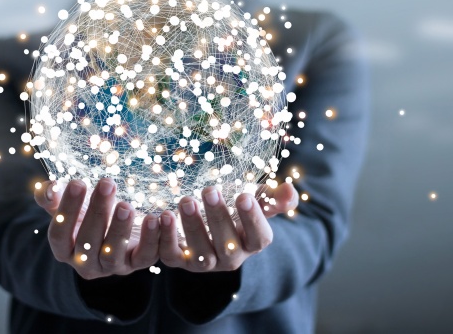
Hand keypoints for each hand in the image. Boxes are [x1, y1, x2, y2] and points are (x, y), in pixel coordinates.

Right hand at [34, 177, 160, 279]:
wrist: (117, 230)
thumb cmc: (87, 215)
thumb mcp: (70, 206)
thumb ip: (53, 197)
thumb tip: (47, 187)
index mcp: (64, 250)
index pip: (59, 235)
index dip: (66, 210)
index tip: (77, 182)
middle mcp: (85, 264)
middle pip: (88, 242)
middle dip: (97, 212)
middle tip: (106, 184)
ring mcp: (111, 267)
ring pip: (113, 254)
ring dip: (120, 230)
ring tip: (126, 206)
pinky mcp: (137, 264)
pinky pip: (144, 256)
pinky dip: (150, 239)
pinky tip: (153, 218)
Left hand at [158, 182, 298, 272]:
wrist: (206, 223)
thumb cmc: (235, 209)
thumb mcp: (255, 200)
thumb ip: (273, 198)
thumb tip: (290, 191)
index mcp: (252, 243)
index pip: (259, 238)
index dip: (253, 220)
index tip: (245, 196)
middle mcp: (230, 258)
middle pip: (228, 246)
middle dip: (218, 218)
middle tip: (210, 190)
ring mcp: (204, 263)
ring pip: (200, 254)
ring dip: (192, 228)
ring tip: (186, 200)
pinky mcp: (179, 260)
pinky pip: (170, 256)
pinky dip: (165, 238)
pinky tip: (161, 216)